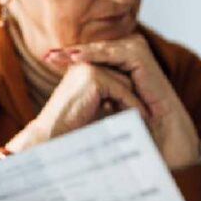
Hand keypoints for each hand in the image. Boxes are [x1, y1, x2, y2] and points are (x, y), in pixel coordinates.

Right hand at [6, 63, 146, 152]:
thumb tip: (128, 104)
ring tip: (148, 116)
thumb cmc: (68, 128)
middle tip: (150, 111)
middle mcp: (84, 64)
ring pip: (124, 81)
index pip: (114, 74)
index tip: (144, 107)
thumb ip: (108, 100)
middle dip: (136, 92)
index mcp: (82, 69)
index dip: (129, 90)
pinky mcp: (93, 77)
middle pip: (122, 74)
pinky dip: (132, 105)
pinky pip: (122, 90)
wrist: (50, 136)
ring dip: (136, 100)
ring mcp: (88, 67)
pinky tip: (142, 118)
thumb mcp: (92, 109)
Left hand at [48, 36, 200, 169]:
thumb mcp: (107, 97)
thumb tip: (65, 86)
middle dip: (70, 53)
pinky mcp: (139, 55)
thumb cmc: (134, 116)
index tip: (47, 60)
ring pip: (100, 50)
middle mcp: (129, 50)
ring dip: (78, 53)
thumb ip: (92, 85)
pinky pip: (111, 54)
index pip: (91, 55)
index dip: (69, 57)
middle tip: (47, 56)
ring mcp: (135, 50)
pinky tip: (76, 58)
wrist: (158, 126)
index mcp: (122, 57)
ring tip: (58, 57)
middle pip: (93, 50)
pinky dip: (93, 55)